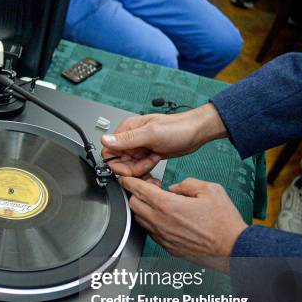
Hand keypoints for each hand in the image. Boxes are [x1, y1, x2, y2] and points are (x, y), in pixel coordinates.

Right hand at [101, 104, 226, 177]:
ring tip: (154, 161)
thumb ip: (127, 139)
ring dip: (141, 170)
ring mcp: (138, 149)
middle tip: (146, 163)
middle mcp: (130, 139)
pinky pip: (139, 169)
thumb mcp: (151, 134)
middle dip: (132, 168)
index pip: (109, 151)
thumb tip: (105, 140)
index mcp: (127, 130)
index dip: (117, 164)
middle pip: (118, 163)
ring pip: (129, 168)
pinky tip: (154, 166)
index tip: (130, 167)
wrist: (196, 133)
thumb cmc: (178, 128)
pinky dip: (145, 172)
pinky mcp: (146, 156)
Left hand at [122, 176, 247, 271]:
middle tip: (150, 188)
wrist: (232, 248)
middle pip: (133, 204)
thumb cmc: (224, 222)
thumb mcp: (210, 190)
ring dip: (144, 208)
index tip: (127, 178)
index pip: (138, 190)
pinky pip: (151, 231)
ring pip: (140, 219)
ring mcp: (162, 236)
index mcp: (168, 205)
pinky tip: (166, 217)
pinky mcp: (167, 246)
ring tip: (160, 203)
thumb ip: (187, 184)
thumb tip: (175, 187)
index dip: (130, 181)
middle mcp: (160, 222)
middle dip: (136, 193)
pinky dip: (152, 222)